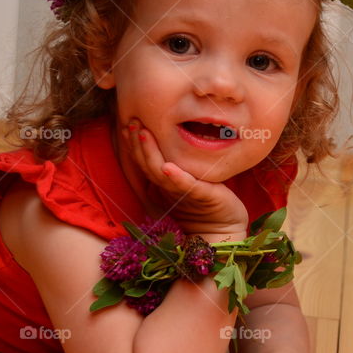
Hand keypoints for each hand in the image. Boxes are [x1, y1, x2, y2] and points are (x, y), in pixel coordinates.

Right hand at [124, 118, 247, 236]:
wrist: (224, 230)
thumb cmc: (208, 204)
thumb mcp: (189, 182)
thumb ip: (177, 168)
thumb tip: (169, 143)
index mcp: (165, 184)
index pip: (145, 162)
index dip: (134, 145)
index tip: (128, 125)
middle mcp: (170, 189)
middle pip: (147, 165)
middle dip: (138, 144)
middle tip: (132, 122)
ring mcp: (183, 194)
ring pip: (160, 173)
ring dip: (150, 153)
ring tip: (143, 133)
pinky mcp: (202, 197)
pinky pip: (187, 186)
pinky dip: (176, 177)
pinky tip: (167, 167)